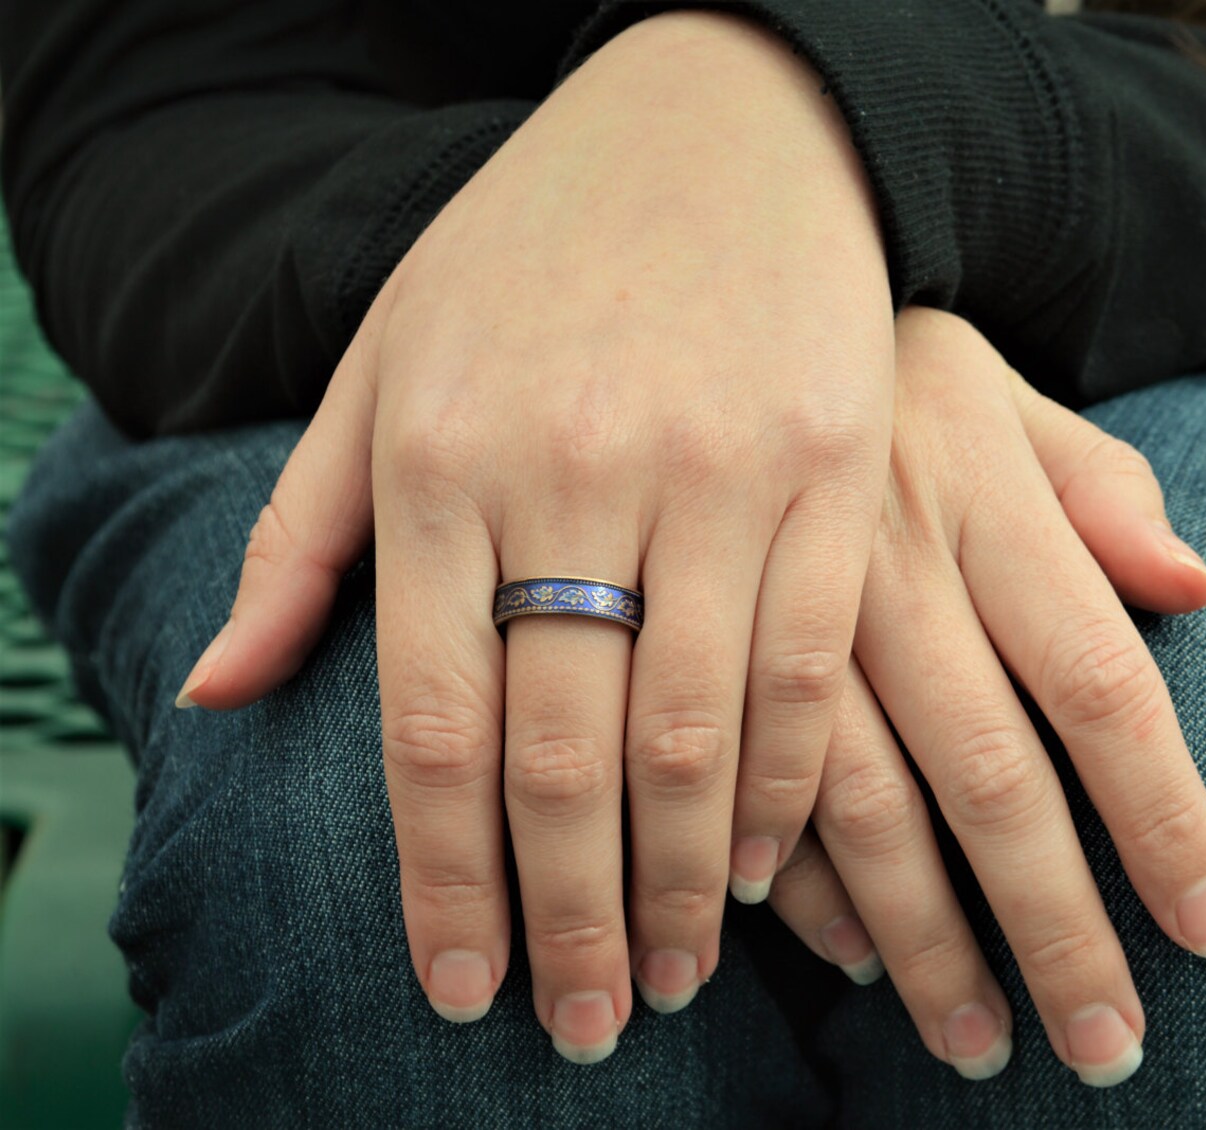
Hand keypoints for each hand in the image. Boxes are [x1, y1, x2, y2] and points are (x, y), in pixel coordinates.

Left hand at [172, 11, 894, 1060]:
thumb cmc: (532, 253)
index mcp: (444, 461)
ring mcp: (717, 469)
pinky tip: (759, 863)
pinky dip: (784, 784)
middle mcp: (575, 472)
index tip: (464, 990)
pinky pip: (808, 663)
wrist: (719, 122)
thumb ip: (301, 539)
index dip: (443, 881)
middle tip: (576, 1024)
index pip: (430, 723)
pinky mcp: (832, 467)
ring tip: (666, 977)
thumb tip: (215, 695)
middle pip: (565, 752)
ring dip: (677, 884)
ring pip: (693, 730)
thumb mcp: (387, 367)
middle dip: (568, 918)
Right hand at [759, 307, 1205, 1085]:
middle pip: (990, 777)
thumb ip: (1098, 485)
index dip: (1161, 814)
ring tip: (979, 1043)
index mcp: (980, 502)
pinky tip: (847, 955)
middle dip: (1055, 925)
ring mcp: (782, 618)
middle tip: (1108, 1048)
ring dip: (924, 941)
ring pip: (862, 810)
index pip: (1098, 681)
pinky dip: (800, 881)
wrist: (695, 294)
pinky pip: (752, 787)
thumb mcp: (996, 387)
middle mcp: (888, 574)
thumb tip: (1201, 590)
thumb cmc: (881, 367)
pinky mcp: (695, 646)